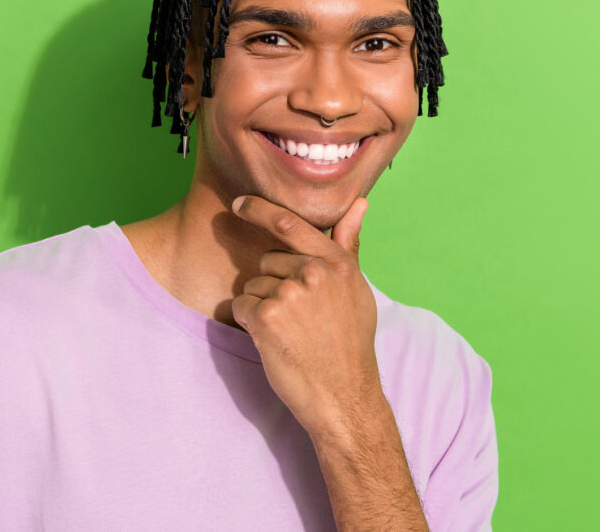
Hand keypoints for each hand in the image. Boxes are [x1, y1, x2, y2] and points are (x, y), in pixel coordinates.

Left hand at [230, 194, 384, 438]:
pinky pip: (240, 306)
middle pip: (269, 261)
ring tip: (291, 332)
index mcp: (337, 263)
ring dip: (262, 306)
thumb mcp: (358, 291)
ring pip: (253, 285)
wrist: (344, 396)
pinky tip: (274, 340)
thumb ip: (349, 245)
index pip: (290, 223)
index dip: (259, 209)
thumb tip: (360, 202)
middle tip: (299, 318)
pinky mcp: (267, 317)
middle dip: (273, 284)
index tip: (239, 203)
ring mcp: (289, 294)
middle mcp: (313, 273)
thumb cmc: (350, 344)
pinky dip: (249, 323)